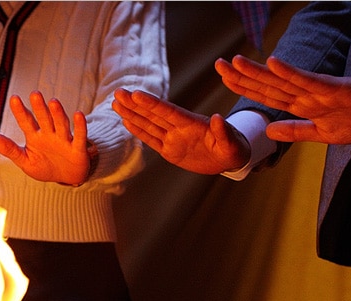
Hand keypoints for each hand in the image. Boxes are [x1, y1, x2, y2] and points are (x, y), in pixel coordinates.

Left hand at [0, 92, 91, 184]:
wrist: (67, 178)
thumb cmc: (44, 167)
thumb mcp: (25, 161)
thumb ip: (10, 149)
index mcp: (35, 137)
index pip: (26, 122)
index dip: (20, 111)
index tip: (13, 98)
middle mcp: (50, 134)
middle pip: (44, 119)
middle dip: (40, 108)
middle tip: (34, 94)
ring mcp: (64, 140)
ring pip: (61, 124)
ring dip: (57, 114)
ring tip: (53, 102)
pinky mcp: (78, 149)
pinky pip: (79, 136)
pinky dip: (80, 126)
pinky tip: (78, 114)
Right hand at [112, 88, 249, 174]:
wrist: (230, 158)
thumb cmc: (235, 148)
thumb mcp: (233, 143)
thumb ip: (224, 132)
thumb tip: (218, 118)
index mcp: (192, 124)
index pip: (168, 112)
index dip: (152, 104)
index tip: (136, 94)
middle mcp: (179, 129)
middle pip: (152, 114)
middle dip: (134, 104)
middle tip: (118, 92)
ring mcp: (173, 139)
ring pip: (148, 125)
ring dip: (132, 114)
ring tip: (116, 103)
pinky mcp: (170, 151)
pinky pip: (151, 140)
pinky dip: (138, 131)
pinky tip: (126, 121)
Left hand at [217, 55, 350, 144]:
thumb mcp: (322, 134)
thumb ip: (296, 131)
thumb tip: (269, 131)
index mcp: (302, 105)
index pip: (267, 95)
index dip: (244, 87)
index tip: (223, 78)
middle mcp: (306, 95)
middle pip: (268, 86)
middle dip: (242, 76)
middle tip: (218, 64)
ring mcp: (320, 91)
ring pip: (283, 81)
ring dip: (259, 72)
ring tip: (236, 62)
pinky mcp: (337, 90)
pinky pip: (310, 81)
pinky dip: (292, 73)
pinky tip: (274, 63)